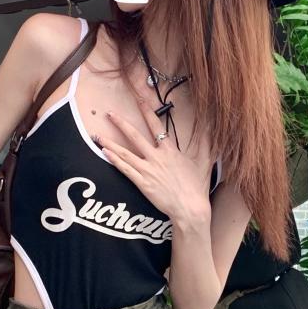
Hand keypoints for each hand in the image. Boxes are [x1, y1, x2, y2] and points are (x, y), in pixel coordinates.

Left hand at [95, 98, 212, 221]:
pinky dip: (114, 160)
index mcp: (170, 151)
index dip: (146, 112)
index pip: (156, 126)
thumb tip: (210, 127)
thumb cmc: (197, 187)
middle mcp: (156, 157)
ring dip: (110, 143)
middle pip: (134, 136)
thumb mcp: (204, 161)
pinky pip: (125, 169)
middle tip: (109, 114)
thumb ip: (205, 142)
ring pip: (125, 153)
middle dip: (120, 123)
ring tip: (98, 135)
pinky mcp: (142, 184)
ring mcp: (147, 170)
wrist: (190, 208)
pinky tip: (105, 152)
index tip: (139, 100)